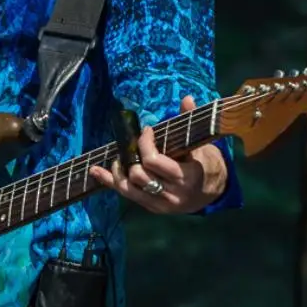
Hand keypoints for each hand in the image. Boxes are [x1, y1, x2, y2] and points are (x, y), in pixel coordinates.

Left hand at [88, 96, 227, 213]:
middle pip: (138, 175)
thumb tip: (187, 98)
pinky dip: (110, 182)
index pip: (154, 161)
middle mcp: (172, 194)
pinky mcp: (152, 208)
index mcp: (186, 177)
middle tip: (133, 144)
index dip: (145, 143)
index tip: (146, 130)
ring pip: (129, 189)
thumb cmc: (204, 163)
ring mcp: (161, 204)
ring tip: (119, 157)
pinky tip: (95, 171)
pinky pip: (127, 195)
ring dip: (119, 170)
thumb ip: (191, 122)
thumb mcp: (202, 144)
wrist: (211, 193)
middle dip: (132, 155)